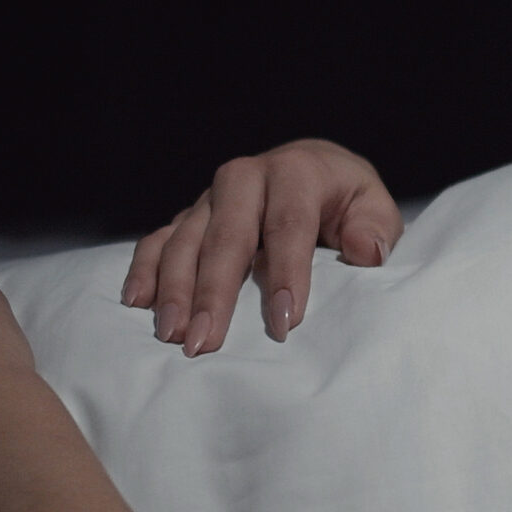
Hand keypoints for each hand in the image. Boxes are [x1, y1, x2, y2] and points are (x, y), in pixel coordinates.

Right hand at [123, 139, 404, 355]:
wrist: (314, 169)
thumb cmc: (347, 201)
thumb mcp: (373, 206)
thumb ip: (374, 227)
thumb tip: (364, 250)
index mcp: (295, 172)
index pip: (288, 226)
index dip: (286, 274)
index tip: (284, 323)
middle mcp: (245, 178)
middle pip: (226, 237)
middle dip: (214, 292)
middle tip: (204, 342)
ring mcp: (210, 198)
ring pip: (185, 240)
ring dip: (174, 289)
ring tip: (171, 334)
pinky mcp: (189, 216)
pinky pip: (158, 240)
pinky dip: (145, 268)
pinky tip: (137, 302)